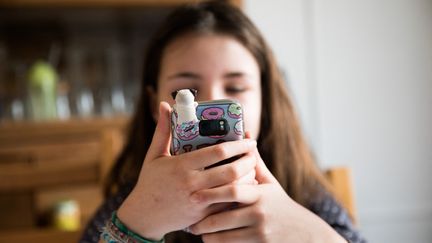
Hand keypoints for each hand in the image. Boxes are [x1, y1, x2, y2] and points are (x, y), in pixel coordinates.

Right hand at [117, 102, 257, 239]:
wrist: (143, 216)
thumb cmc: (149, 182)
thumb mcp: (154, 155)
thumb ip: (163, 130)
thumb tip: (164, 105)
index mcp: (181, 166)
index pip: (217, 152)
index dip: (238, 145)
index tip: (249, 140)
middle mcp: (191, 184)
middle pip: (230, 171)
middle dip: (248, 161)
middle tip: (254, 154)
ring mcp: (198, 201)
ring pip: (232, 189)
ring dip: (247, 178)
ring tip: (253, 169)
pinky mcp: (202, 215)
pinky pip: (227, 205)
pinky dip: (240, 195)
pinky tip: (246, 188)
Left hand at [188, 137, 345, 242]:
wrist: (303, 233)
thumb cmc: (280, 204)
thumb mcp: (270, 183)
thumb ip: (254, 161)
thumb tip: (246, 132)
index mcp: (260, 193)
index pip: (233, 190)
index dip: (211, 192)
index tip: (194, 193)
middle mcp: (259, 212)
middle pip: (223, 216)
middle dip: (202, 219)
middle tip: (188, 218)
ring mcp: (259, 231)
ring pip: (223, 236)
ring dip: (206, 234)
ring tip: (195, 229)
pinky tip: (209, 238)